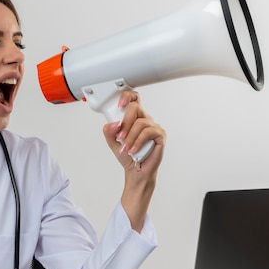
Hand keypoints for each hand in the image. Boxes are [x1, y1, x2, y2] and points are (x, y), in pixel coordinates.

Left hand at [102, 90, 165, 230]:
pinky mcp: (160, 136)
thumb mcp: (113, 143)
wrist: (136, 172)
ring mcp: (154, 127)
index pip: (134, 100)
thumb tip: (112, 124)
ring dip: (130, 136)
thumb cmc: (127, 155)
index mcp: (134, 118)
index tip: (119, 104)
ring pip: (141, 122)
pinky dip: (138, 141)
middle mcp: (145, 120)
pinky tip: (133, 150)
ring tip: (125, 148)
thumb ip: (109, 133)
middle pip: (136, 108)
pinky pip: (148, 132)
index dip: (127, 97)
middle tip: (119, 135)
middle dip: (125, 121)